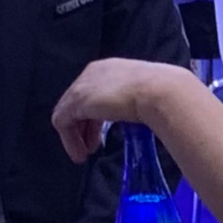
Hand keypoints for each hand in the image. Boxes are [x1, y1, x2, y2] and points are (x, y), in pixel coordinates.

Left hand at [51, 56, 198, 161]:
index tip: (100, 136)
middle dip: (83, 128)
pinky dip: (69, 140)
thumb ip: (129, 100)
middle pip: (77, 103)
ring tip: (84, 154)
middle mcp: (91, 72)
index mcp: (108, 68)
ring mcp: (82, 86)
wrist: (159, 90)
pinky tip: (80, 153)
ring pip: (67, 114)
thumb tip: (131, 114)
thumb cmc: (159, 92)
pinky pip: (63, 123)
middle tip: (91, 147)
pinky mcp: (76, 100)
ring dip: (75, 136)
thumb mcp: (141, 94)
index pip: (92, 93)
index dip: (93, 117)